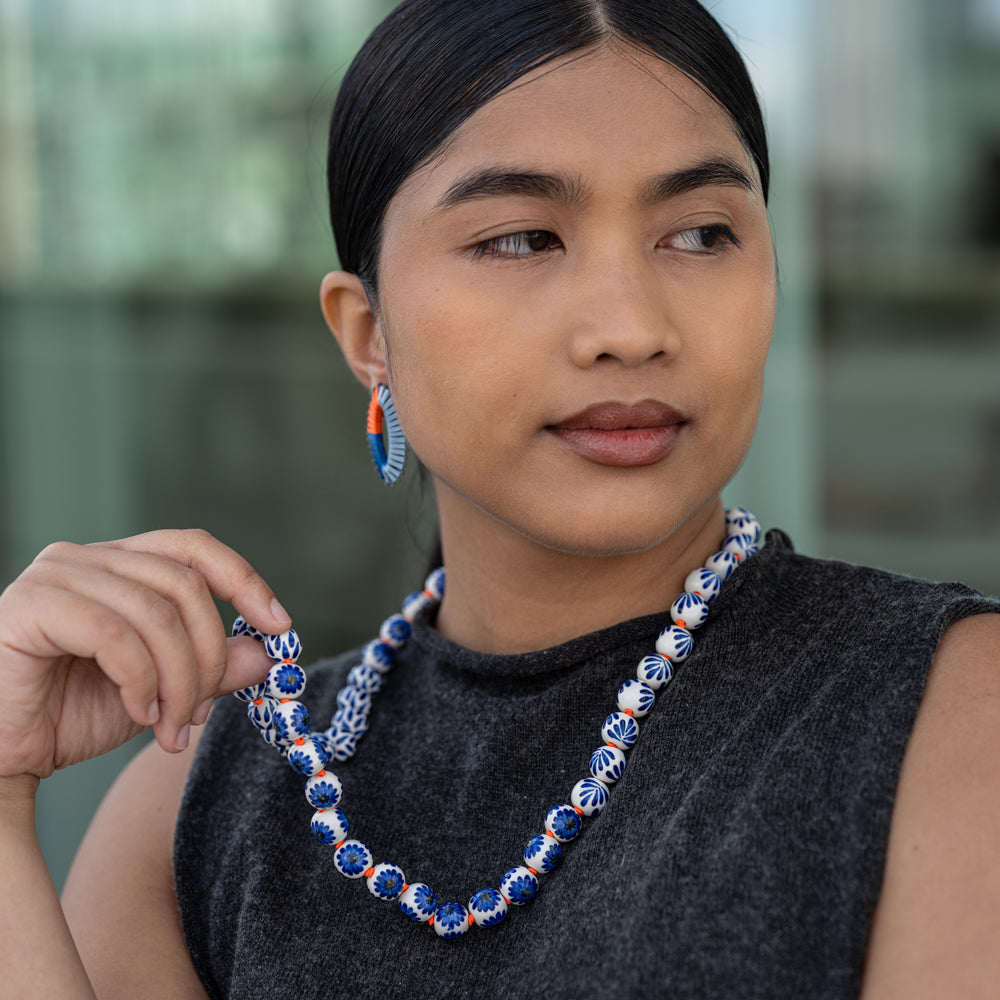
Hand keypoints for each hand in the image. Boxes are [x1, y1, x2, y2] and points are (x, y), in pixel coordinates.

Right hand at [0, 529, 289, 779]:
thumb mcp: (160, 692)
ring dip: (178, 679)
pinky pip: (114, 634)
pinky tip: (139, 714)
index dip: (243, 580)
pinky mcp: (29, 607)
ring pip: (155, 612)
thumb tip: (267, 653)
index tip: (280, 626)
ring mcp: (55, 576)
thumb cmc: (67, 717)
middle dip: (207, 655)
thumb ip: (210, 669)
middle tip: (201, 713)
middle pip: (183, 585)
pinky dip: (141, 680)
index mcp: (119, 566)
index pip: (193, 548)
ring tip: (171, 727)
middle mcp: (87, 558)